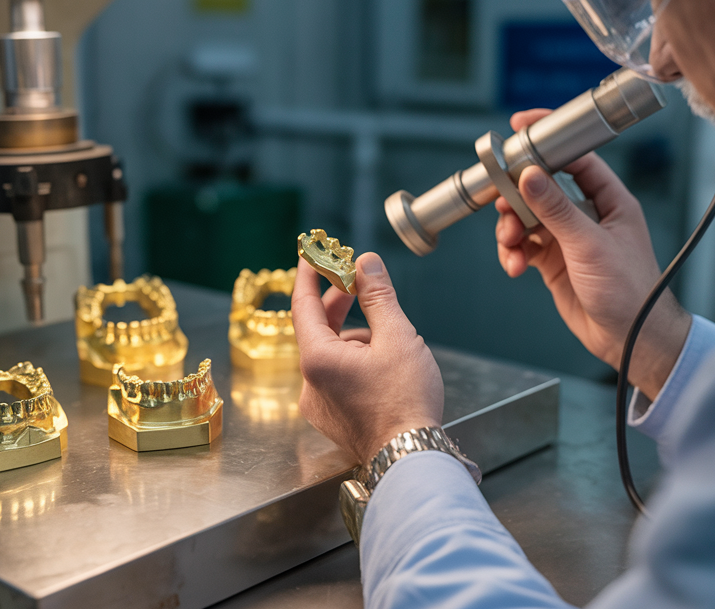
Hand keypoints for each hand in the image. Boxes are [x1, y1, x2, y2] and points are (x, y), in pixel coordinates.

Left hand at [291, 253, 443, 464]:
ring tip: (392, 341)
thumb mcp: (397, 337)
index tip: (312, 254)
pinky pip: (338, 377)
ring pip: (332, 355)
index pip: (303, 306)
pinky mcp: (333, 418)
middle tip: (358, 284)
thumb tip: (366, 263)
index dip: (308, 276)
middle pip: (318, 330)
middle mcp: (310, 383)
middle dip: (339, 305)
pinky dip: (357, 363)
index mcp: (318, 359)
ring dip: (356, 338)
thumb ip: (378, 296)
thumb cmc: (406, 401)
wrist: (411, 459)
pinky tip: (387, 367)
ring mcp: (320, 405)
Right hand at [497, 109, 691, 398]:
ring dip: (511, 229)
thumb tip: (529, 174)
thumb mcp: (589, 245)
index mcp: (609, 200)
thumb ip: (556, 209)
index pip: (576, 157)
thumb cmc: (630, 291)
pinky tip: (516, 267)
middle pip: (542, 186)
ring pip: (527, 217)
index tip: (520, 130)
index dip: (548, 141)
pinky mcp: (553, 260)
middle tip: (499, 200)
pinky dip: (514, 253)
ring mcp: (569, 237)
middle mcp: (588, 214)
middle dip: (517, 195)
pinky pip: (523, 246)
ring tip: (511, 246)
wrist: (629, 339)